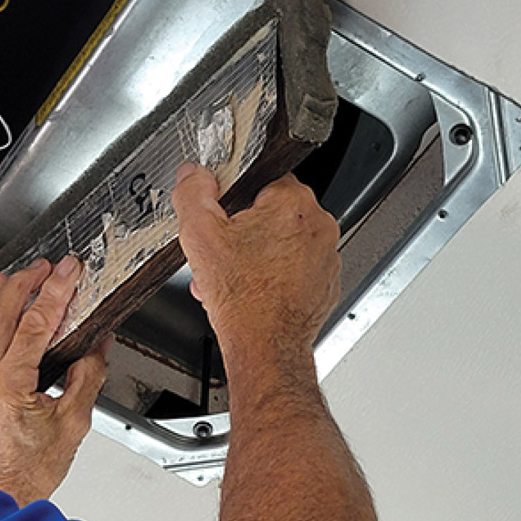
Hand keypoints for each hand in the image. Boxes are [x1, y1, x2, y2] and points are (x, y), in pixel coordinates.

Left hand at [0, 257, 108, 506]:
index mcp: (9, 387)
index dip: (54, 291)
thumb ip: (87, 377)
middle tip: (44, 267)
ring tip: (13, 278)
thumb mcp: (73, 423)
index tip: (66, 271)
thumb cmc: (29, 471)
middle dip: (25, 284)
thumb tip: (96, 346)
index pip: (35, 324)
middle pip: (1, 314)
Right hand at [171, 163, 340, 362]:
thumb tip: (193, 174)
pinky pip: (297, 267)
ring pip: (284, 241)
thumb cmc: (243, 298)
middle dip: (245, 230)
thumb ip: (193, 194)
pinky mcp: (326, 281)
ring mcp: (326, 255)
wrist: (266, 346)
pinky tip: (254, 287)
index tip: (224, 217)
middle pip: (273, 212)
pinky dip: (277, 274)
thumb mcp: (200, 236)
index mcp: (292, 202)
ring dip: (258, 253)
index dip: (235, 198)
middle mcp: (318, 225)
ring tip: (236, 275)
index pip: (262, 178)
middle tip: (226, 251)